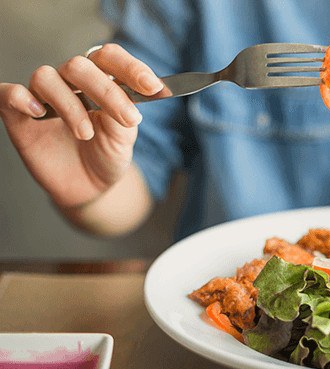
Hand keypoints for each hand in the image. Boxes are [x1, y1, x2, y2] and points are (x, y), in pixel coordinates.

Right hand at [0, 43, 162, 208]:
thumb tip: (134, 94)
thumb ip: (125, 114)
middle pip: (79, 65)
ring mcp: (43, 97)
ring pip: (47, 77)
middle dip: (106, 91)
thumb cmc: (107, 156)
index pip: (109, 57)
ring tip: (86, 133)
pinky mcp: (18, 115)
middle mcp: (69, 83)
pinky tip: (39, 113)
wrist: (89, 187)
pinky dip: (22, 97)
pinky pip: (9, 93)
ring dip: (71, 105)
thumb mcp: (124, 138)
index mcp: (99, 81)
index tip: (152, 87)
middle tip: (128, 119)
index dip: (130, 67)